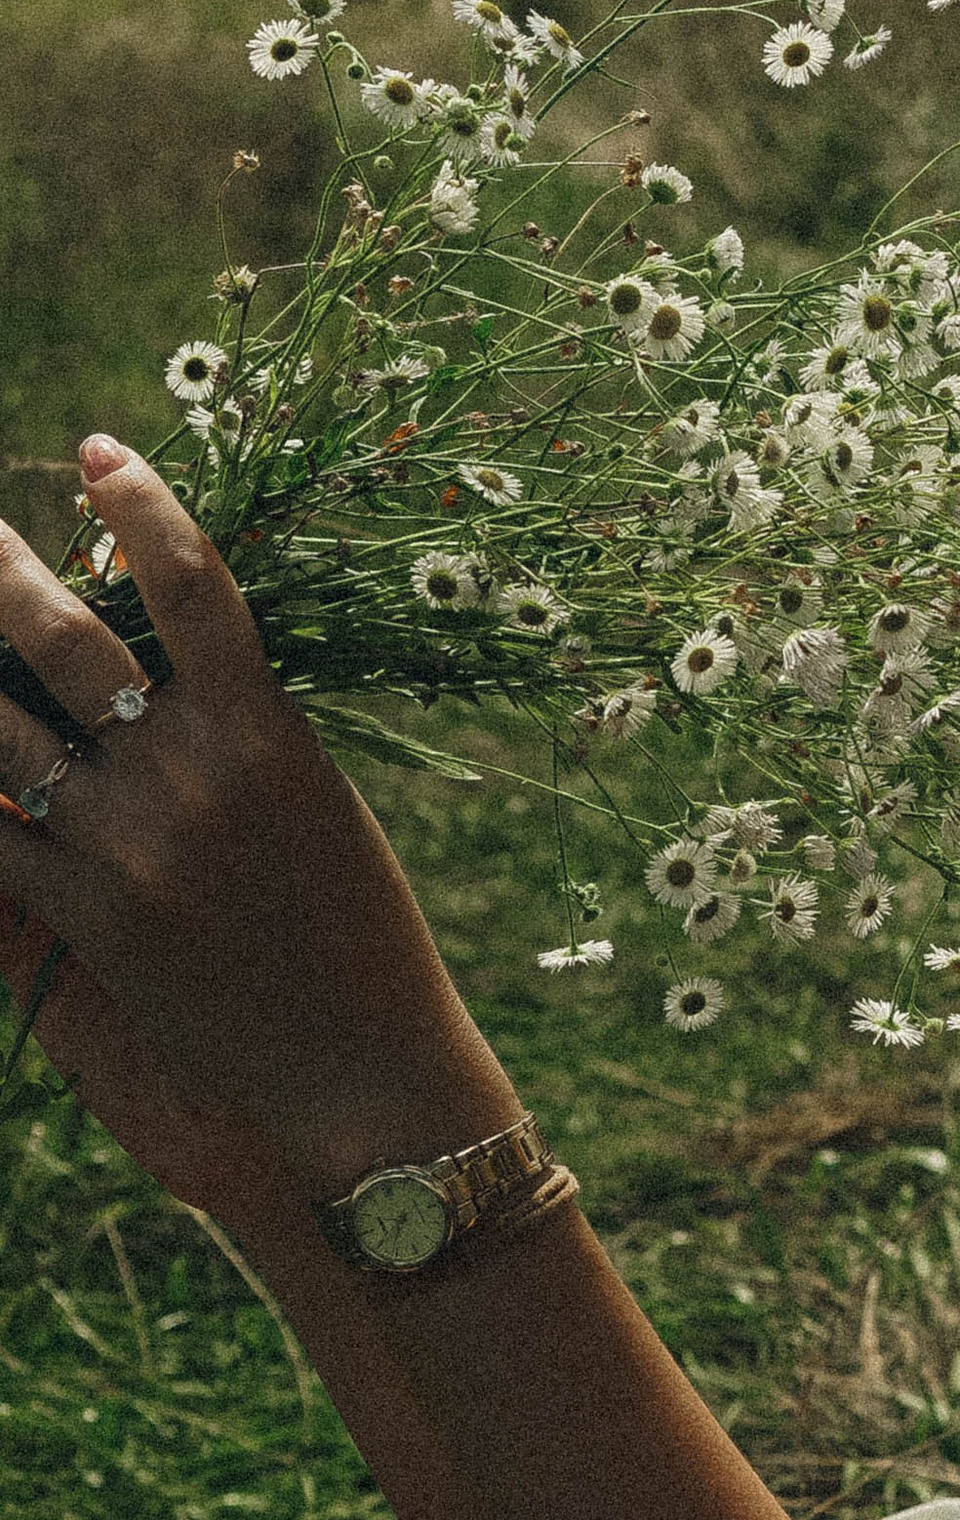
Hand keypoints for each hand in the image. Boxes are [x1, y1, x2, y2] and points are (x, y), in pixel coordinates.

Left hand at [0, 439, 518, 1190]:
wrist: (363, 1070)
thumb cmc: (361, 935)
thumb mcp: (318, 808)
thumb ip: (241, 734)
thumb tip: (166, 665)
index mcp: (267, 734)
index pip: (193, 583)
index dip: (141, 505)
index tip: (101, 450)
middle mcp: (190, 775)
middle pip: (64, 638)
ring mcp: (128, 845)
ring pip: (2, 729)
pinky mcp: (87, 916)